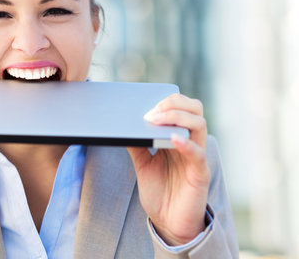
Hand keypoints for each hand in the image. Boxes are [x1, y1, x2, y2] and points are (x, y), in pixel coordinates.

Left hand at [127, 93, 209, 244]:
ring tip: (155, 120)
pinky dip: (186, 144)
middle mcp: (190, 142)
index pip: (181, 107)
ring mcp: (196, 156)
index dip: (166, 101)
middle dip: (174, 103)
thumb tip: (123, 126)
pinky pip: (197, 154)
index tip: (145, 104)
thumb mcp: (143, 165)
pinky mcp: (200, 173)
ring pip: (199, 124)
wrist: (168, 223)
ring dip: (176, 117)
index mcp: (177, 137)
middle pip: (195, 109)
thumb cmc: (159, 193)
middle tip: (152, 110)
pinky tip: (172, 138)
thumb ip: (137, 146)